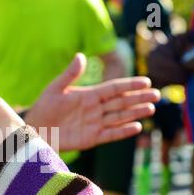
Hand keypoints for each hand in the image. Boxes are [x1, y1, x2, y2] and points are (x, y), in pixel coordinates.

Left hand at [26, 53, 159, 150]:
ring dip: (135, 113)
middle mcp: (95, 109)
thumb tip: (81, 55)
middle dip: (138, 98)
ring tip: (150, 109)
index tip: (146, 81)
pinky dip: (122, 131)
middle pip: (121, 102)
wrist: (36, 128)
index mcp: (89, 95)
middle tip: (157, 94)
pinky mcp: (91, 139)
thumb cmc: (44, 107)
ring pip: (119, 117)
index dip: (130, 85)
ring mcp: (94, 124)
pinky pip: (110, 135)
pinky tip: (136, 127)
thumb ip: (70, 74)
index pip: (114, 88)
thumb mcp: (56, 89)